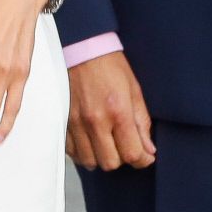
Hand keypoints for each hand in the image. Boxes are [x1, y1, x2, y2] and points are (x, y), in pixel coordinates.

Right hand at [66, 51, 155, 170]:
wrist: (82, 48)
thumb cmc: (110, 66)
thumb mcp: (134, 90)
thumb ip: (142, 123)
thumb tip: (148, 150)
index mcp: (117, 111)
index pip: (132, 154)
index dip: (143, 159)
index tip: (145, 154)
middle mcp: (95, 120)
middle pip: (110, 162)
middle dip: (122, 158)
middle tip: (124, 145)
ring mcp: (76, 122)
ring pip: (90, 161)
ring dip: (101, 157)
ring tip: (107, 144)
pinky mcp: (63, 120)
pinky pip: (72, 152)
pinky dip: (82, 152)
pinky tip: (90, 140)